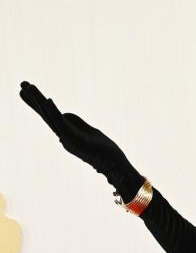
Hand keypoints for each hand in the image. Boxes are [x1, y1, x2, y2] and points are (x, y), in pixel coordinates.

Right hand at [19, 80, 143, 203]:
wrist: (117, 167)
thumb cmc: (105, 152)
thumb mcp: (90, 132)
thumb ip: (77, 122)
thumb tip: (65, 114)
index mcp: (68, 134)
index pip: (50, 116)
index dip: (39, 103)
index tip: (27, 89)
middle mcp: (65, 137)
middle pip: (46, 115)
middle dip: (33, 100)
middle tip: (20, 84)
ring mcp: (69, 139)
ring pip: (51, 117)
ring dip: (38, 101)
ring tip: (27, 86)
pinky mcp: (76, 141)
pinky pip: (63, 124)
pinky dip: (54, 112)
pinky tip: (46, 100)